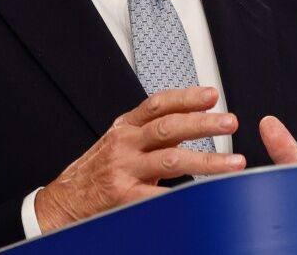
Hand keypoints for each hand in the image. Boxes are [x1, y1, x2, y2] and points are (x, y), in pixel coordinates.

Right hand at [34, 87, 245, 233]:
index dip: (186, 97)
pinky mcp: (124, 196)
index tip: (211, 95)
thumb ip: (152, 135)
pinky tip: (204, 195)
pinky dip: (183, 194)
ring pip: (171, 159)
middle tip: (230, 122)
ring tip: (233, 163)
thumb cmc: (96, 172)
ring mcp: (124, 169)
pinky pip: (159, 194)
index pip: (158, 104)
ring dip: (206, 160)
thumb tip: (191, 124)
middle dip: (203, 123)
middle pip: (169, 127)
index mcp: (125, 127)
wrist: (63, 202)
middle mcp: (125, 143)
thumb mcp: (121, 144)